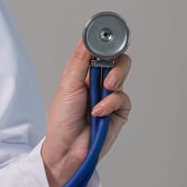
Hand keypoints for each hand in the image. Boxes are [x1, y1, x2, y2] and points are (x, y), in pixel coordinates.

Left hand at [41, 39, 131, 186]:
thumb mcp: (68, 84)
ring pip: (122, 76)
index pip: (99, 51)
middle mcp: (97, 82)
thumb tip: (89, 39)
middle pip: (117, 60)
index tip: (109, 37)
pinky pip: (123, 99)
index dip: (105, 43)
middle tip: (109, 66)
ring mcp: (109, 96)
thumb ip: (80, 60)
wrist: (67, 150)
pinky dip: (111, 103)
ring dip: (114, 80)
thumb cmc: (62, 120)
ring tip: (104, 89)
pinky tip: (98, 112)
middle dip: (116, 62)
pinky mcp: (119, 112)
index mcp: (83, 72)